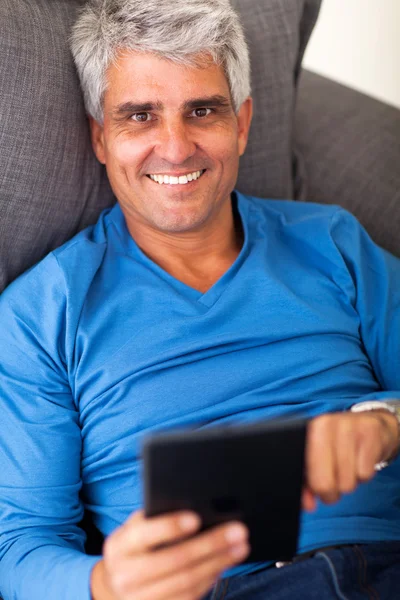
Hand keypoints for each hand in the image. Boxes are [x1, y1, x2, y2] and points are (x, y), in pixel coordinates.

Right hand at [91, 509, 249, 599]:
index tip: (196, 518)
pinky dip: (211, 579)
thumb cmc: (134, 546)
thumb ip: (156, 519)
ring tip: (240, 546)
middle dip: (210, 544)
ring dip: (218, 563)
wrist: (115, 585)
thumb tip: (196, 508)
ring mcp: (141, 599)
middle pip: (174, 560)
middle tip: (238, 530)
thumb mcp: (135, 529)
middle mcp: (126, 575)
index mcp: (119, 546)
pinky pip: (189, 597)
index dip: (170, 526)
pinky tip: (225, 564)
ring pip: (187, 582)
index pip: (145, 534)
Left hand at [302, 410, 398, 511]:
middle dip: (330, 492)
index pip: (302, 470)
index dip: (310, 487)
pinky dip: (364, 475)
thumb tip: (308, 505)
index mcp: (307, 430)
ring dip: (349, 482)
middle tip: (334, 483)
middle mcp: (325, 423)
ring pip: (346, 483)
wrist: (371, 426)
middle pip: (324, 483)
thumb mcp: (318, 458)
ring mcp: (348, 425)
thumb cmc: (340, 445)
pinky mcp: (370, 432)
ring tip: (349, 467)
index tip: (315, 490)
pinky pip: (364, 474)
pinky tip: (362, 460)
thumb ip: (308, 483)